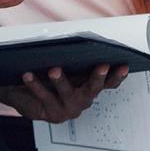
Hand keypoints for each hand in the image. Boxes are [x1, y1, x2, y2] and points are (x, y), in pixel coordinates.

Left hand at [0, 63, 129, 122]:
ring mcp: (68, 108)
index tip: (124, 65)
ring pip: (67, 93)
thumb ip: (71, 56)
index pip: (109, 82)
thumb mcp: (63, 66)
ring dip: (61, 80)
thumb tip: (72, 36)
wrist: (25, 96)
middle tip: (102, 66)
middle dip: (98, 77)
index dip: (118, 75)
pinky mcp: (52, 114)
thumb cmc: (47, 76)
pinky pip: (44, 96)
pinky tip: (28, 75)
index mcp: (90, 86)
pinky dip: (36, 84)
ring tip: (54, 69)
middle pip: (93, 89)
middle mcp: (83, 99)